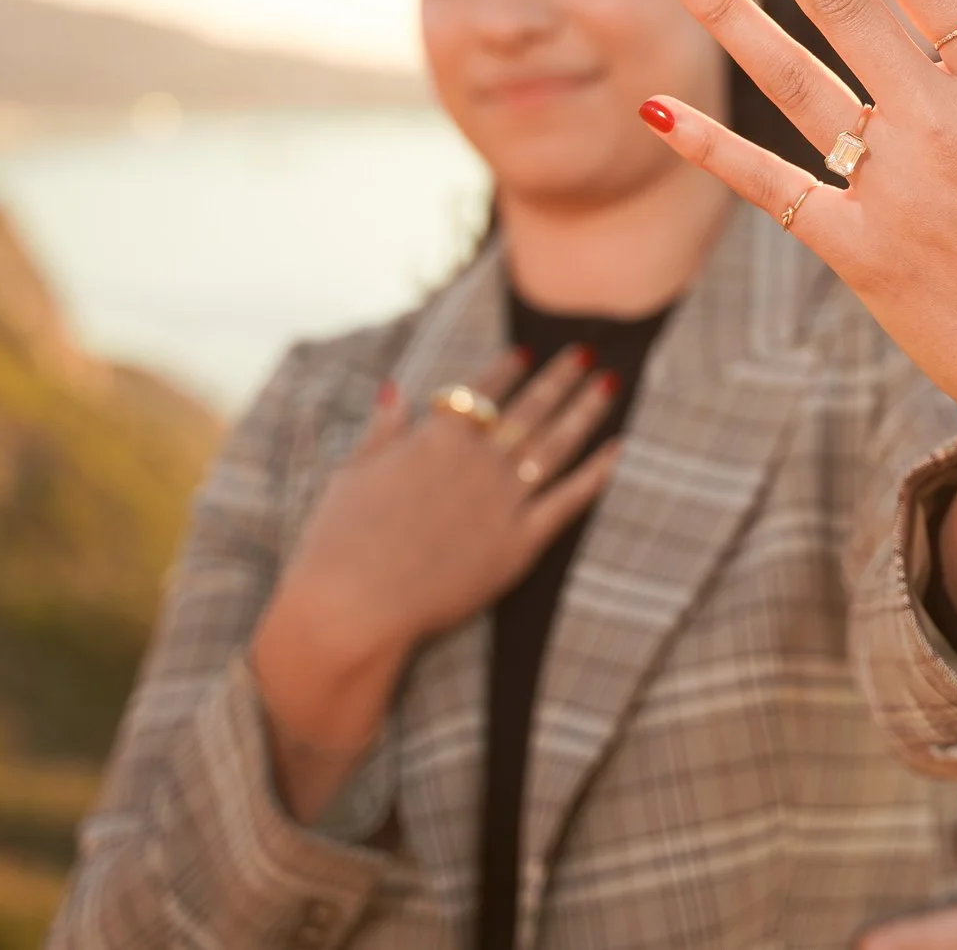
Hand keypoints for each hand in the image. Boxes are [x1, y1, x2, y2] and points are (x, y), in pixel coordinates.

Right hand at [249, 348, 618, 812]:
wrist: (352, 606)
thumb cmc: (338, 541)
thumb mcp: (351, 473)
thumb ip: (382, 431)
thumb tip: (394, 390)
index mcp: (436, 438)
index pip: (481, 391)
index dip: (506, 368)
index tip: (526, 352)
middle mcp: (478, 461)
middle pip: (531, 407)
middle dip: (560, 376)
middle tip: (586, 351)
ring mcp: (504, 501)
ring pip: (557, 444)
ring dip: (586, 410)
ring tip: (609, 383)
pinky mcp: (520, 544)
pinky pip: (568, 502)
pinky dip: (596, 475)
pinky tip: (618, 451)